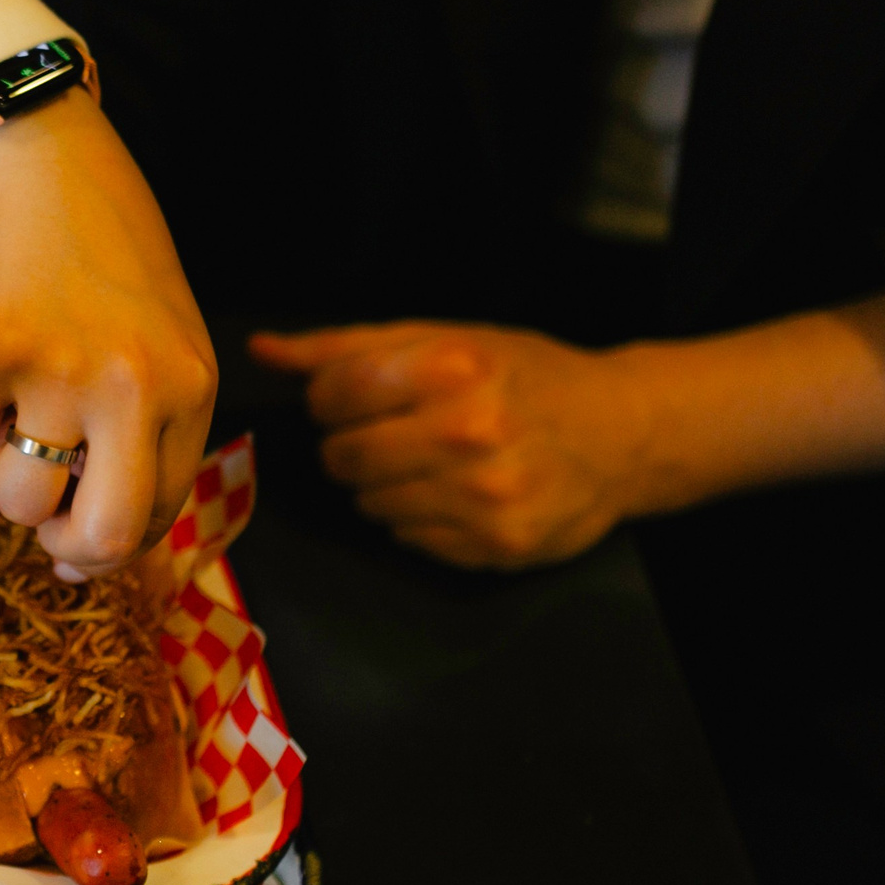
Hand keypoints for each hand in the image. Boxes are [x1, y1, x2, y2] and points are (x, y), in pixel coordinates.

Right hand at [0, 92, 217, 577]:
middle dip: (62, 547)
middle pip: (103, 533)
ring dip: (1, 471)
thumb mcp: (161, 341)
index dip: (111, 543)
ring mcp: (64, 373)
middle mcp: (137, 389)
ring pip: (18, 497)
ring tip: (9, 417)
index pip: (160, 514)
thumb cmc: (105, 252)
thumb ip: (148, 427)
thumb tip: (87, 534)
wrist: (45, 163)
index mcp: (190, 388)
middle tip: (42, 522)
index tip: (76, 539)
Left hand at [248, 322, 649, 567]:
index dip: (332, 400)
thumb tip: (262, 349)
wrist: (622, 432)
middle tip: (395, 433)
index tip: (356, 398)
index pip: (333, 395)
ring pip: (369, 504)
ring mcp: (487, 497)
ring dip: (386, 485)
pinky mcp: (498, 546)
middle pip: (342, 457)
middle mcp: (471, 433)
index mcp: (454, 368)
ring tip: (433, 462)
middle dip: (353, 445)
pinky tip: (458, 493)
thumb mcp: (442, 338)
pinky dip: (420, 518)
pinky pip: (409, 539)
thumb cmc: (523, 376)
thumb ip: (343, 347)